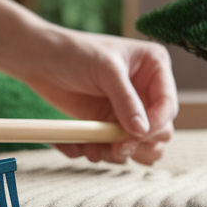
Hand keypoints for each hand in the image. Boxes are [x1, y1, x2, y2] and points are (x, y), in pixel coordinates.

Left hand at [10, 27, 176, 164]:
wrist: (39, 60)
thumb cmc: (75, 52)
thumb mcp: (105, 70)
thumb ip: (126, 101)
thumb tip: (141, 132)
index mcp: (154, 69)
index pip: (167, 106)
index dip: (155, 125)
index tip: (135, 136)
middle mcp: (145, 93)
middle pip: (160, 132)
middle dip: (138, 144)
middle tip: (115, 146)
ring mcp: (126, 112)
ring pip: (139, 148)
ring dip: (118, 154)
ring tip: (95, 150)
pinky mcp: (107, 126)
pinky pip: (111, 150)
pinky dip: (96, 153)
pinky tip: (77, 146)